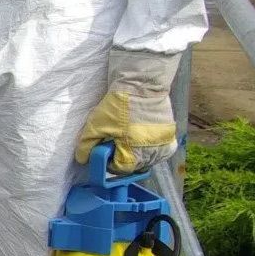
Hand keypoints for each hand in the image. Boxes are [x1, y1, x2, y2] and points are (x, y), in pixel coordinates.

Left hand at [76, 49, 180, 173]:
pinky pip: (159, 151)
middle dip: (123, 158)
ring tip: (127, 138)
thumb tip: (83, 159)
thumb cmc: (119, 106)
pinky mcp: (171, 136)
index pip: (120, 169)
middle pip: (135, 166)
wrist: (142, 86)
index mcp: (135, 153)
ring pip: (148, 160)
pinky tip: (140, 138)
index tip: (104, 153)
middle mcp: (153, 153)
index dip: (109, 163)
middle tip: (114, 142)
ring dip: (137, 154)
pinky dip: (150, 148)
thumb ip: (87, 145)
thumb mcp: (96, 125)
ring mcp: (164, 145)